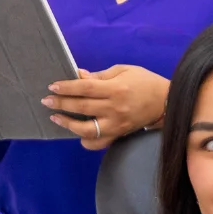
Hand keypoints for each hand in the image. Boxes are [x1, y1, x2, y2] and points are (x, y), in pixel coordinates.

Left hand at [44, 65, 169, 149]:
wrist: (166, 102)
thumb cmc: (144, 82)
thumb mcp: (124, 70)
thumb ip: (100, 75)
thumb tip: (79, 76)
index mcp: (116, 89)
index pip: (85, 88)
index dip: (67, 88)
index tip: (52, 87)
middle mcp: (114, 108)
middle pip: (82, 107)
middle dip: (61, 104)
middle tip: (46, 101)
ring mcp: (116, 124)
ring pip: (87, 130)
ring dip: (68, 124)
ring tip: (56, 117)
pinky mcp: (119, 134)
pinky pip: (98, 143)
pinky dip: (86, 140)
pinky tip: (77, 133)